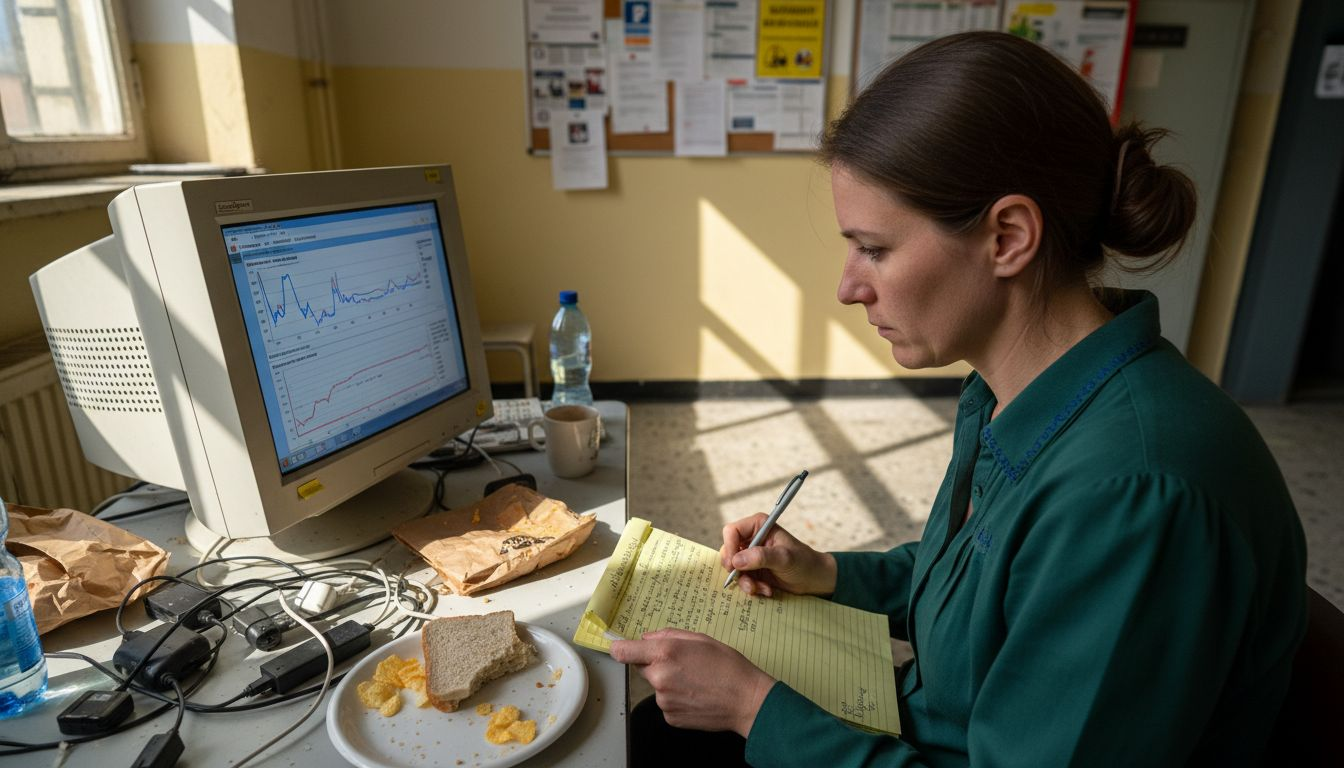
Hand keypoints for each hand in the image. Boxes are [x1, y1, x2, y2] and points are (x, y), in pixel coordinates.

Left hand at [611, 629, 774, 736]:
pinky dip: (677, 699)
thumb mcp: (700, 639)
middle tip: (683, 664)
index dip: (620, 648)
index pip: (623, 651)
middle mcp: (659, 677)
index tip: (622, 648)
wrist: (746, 700)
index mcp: (665, 653)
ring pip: (656, 686)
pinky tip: (696, 695)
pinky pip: (666, 703)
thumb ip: (668, 635)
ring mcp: (663, 700)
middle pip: (643, 667)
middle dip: (656, 664)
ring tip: (696, 681)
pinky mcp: (670, 717)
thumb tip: (647, 639)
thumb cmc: (728, 665)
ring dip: (668, 682)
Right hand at [720, 514, 836, 597]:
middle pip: (729, 551)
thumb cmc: (803, 562)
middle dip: (737, 570)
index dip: (729, 547)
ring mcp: (751, 555)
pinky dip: (752, 587)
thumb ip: (761, 557)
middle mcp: (752, 538)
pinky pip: (742, 579)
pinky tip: (767, 590)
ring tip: (762, 589)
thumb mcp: (784, 558)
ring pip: (734, 568)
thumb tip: (736, 561)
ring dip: (746, 582)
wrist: (813, 579)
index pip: (732, 531)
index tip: (733, 566)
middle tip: (747, 582)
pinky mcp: (753, 570)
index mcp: (758, 526)